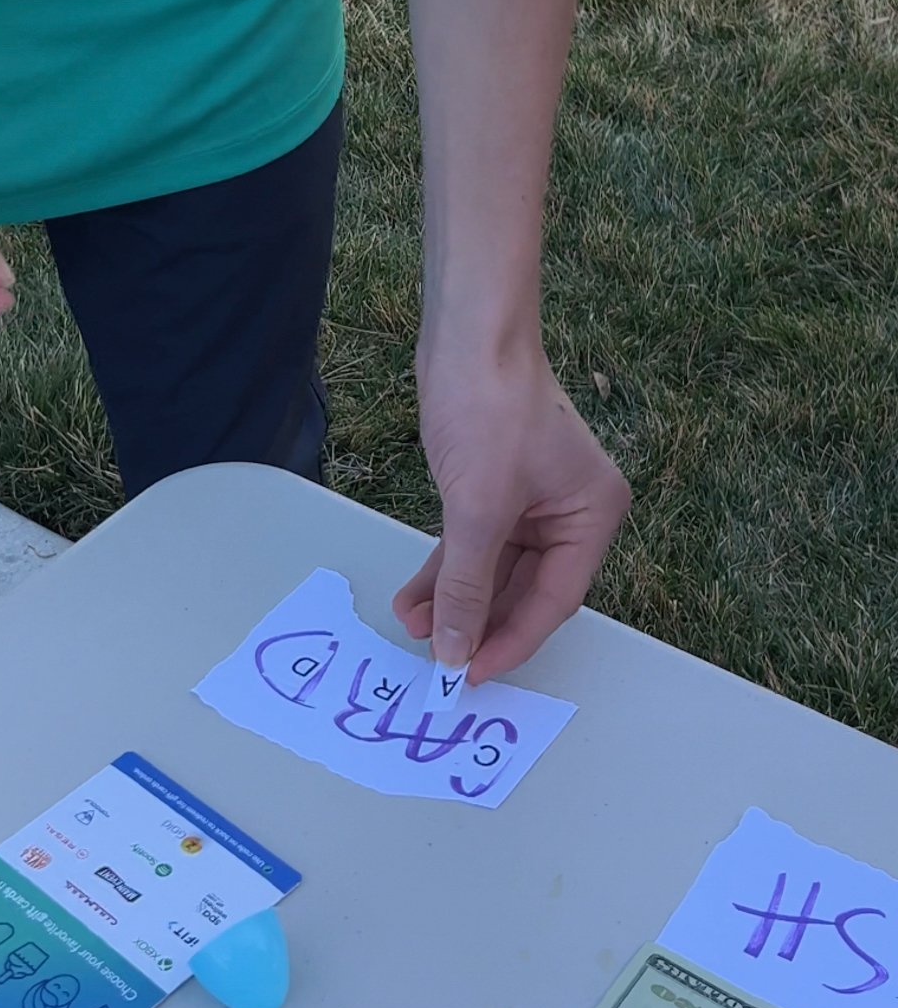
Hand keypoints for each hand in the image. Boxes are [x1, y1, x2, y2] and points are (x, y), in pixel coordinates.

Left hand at [396, 335, 628, 681]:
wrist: (467, 335)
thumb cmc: (490, 408)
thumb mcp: (478, 509)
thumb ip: (467, 586)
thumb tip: (453, 650)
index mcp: (593, 515)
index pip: (554, 599)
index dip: (511, 640)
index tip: (470, 673)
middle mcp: (571, 510)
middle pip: (525, 587)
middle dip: (477, 620)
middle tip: (438, 658)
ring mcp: (532, 498)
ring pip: (493, 567)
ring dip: (454, 597)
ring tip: (413, 628)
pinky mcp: (495, 484)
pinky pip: (473, 541)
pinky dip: (446, 567)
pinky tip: (416, 595)